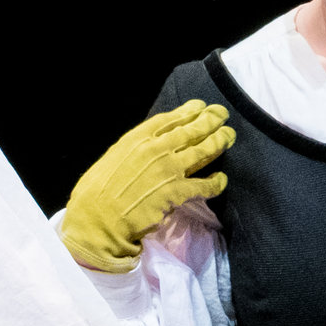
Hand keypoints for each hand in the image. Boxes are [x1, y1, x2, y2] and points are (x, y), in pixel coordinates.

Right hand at [61, 102, 234, 272]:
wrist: (98, 219)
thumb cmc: (96, 191)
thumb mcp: (112, 159)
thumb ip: (133, 151)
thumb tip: (146, 149)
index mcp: (136, 139)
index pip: (169, 119)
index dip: (188, 111)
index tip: (200, 106)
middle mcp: (156, 149)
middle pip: (191, 130)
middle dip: (210, 120)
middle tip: (221, 114)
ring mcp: (169, 169)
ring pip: (203, 150)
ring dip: (219, 141)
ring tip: (228, 135)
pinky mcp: (177, 192)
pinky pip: (205, 185)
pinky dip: (216, 182)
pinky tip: (222, 179)